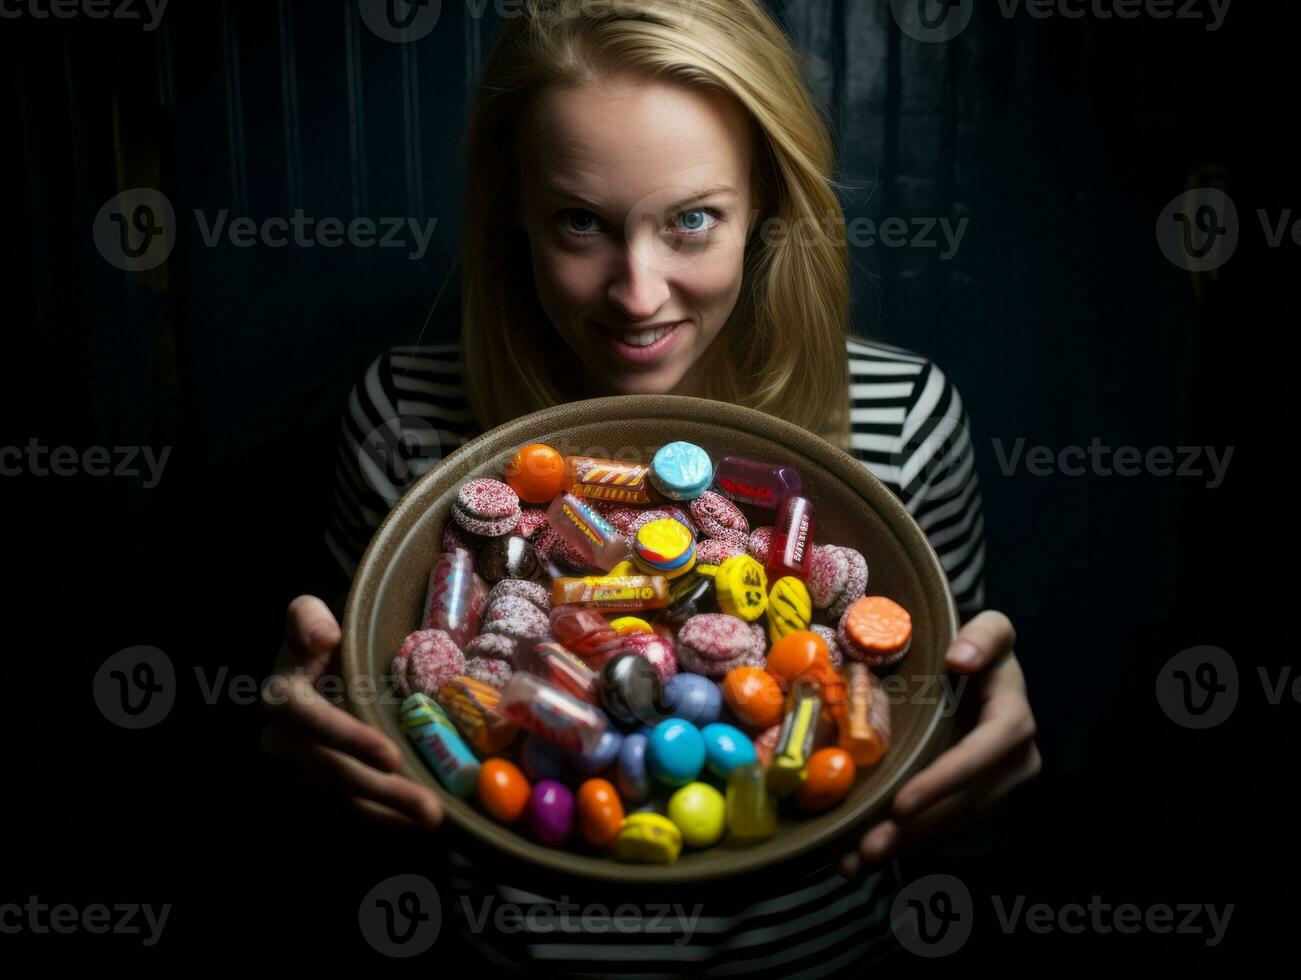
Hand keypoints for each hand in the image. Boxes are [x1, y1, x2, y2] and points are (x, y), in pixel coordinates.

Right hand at [259, 595, 444, 830]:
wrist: (303, 671)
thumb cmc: (316, 641)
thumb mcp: (306, 615)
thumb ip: (307, 617)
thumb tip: (324, 636)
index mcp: (282, 699)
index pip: (316, 723)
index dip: (352, 741)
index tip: (392, 757)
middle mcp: (281, 741)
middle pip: (334, 772)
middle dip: (383, 791)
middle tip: (430, 807)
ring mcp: (294, 771)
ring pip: (343, 798)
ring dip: (389, 812)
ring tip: (433, 817)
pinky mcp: (310, 788)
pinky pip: (346, 810)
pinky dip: (381, 818)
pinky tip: (415, 823)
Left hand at [839, 610, 1039, 877]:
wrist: (978, 669)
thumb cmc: (976, 647)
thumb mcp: (991, 630)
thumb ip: (984, 636)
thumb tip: (962, 657)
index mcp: (1013, 720)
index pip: (985, 753)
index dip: (946, 780)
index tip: (903, 804)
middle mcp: (1013, 761)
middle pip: (964, 802)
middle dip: (917, 827)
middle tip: (869, 845)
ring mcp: (994, 786)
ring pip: (950, 822)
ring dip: (904, 843)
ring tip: (856, 859)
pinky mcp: (972, 799)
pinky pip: (939, 823)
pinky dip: (901, 841)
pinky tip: (858, 860)